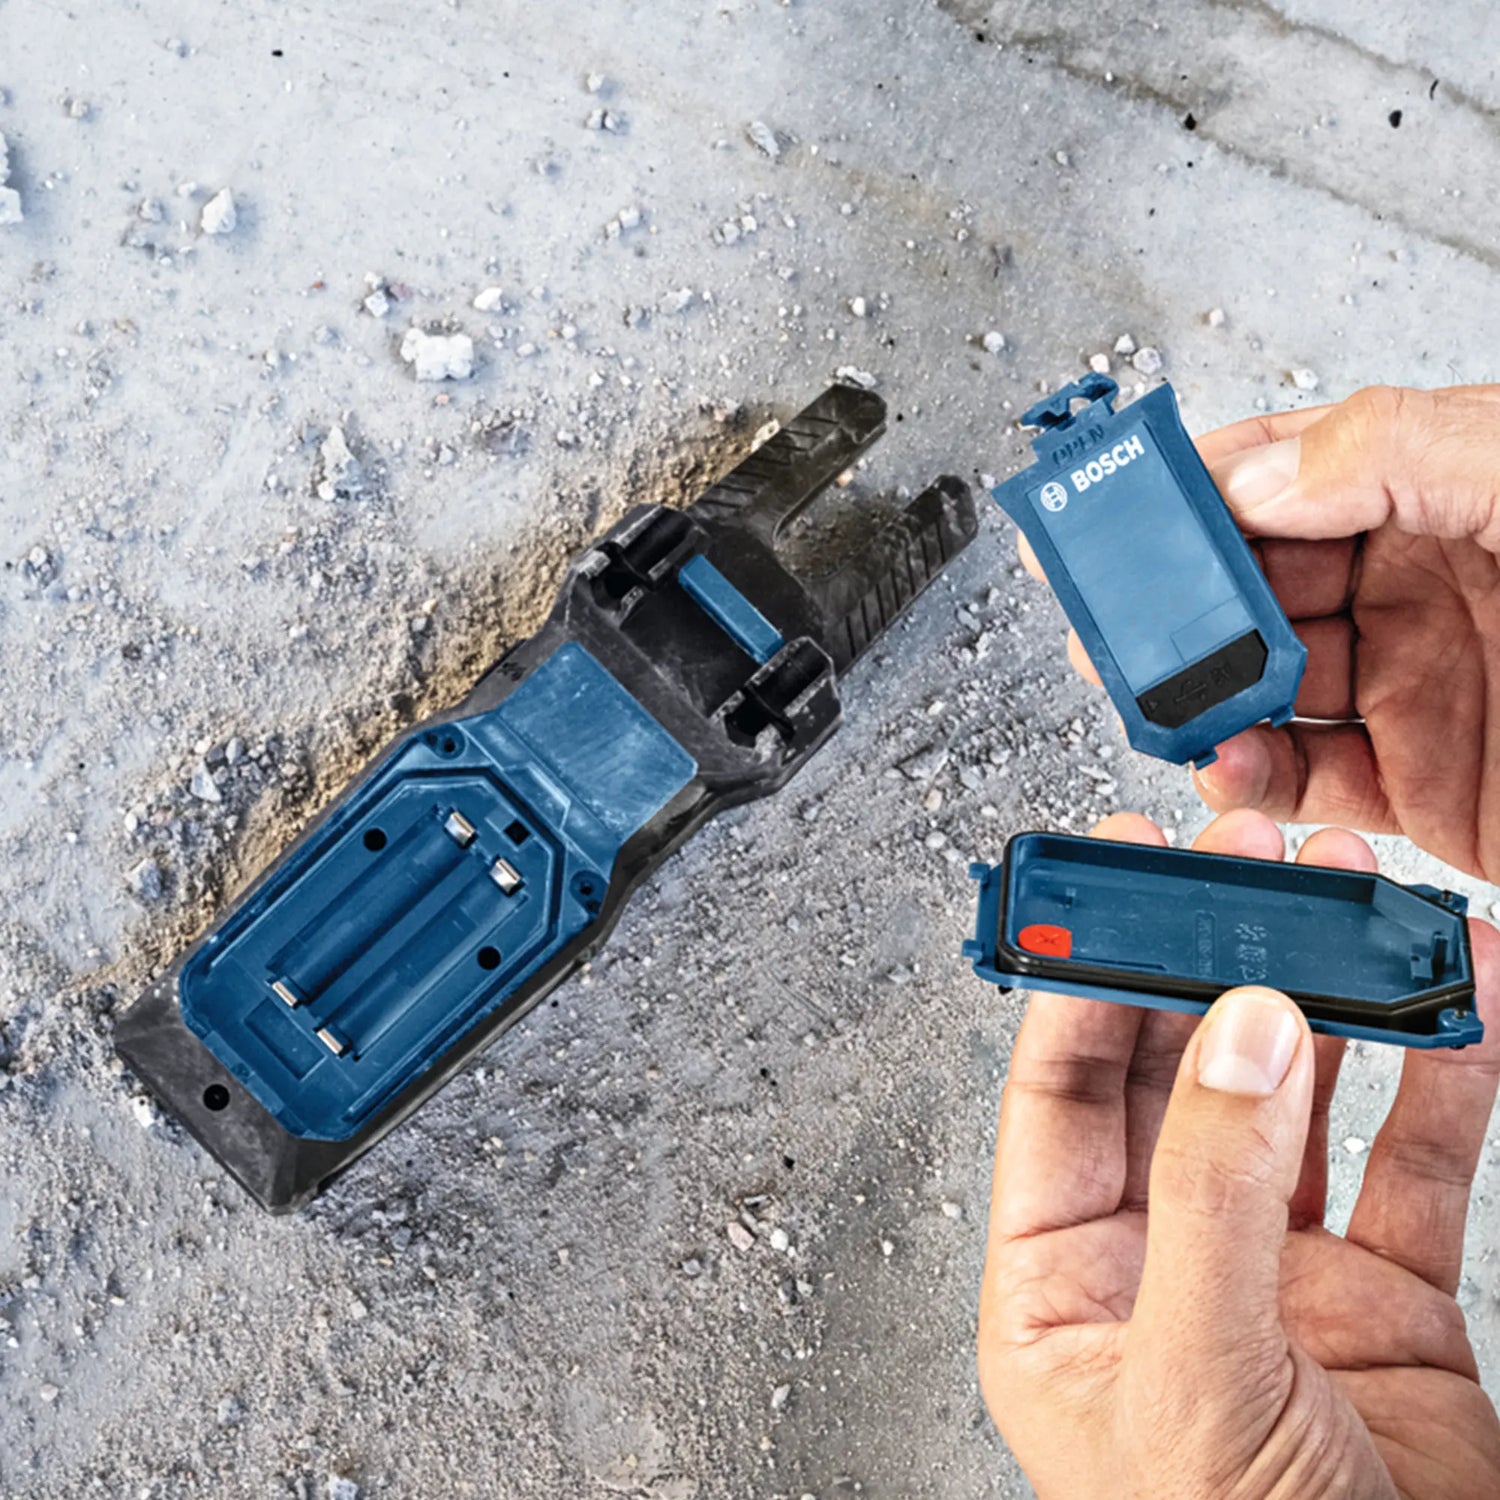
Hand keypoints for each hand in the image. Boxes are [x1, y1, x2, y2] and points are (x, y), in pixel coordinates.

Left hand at [978, 809, 1499, 1499]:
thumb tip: (1236, 1028)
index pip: (1056, 1094)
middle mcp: (1159, 1259)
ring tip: (1345, 899)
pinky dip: (1440, 1079)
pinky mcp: (1384, 1299)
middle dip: (1206, 959)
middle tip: (1237, 865)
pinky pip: (1412, 1164)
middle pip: (1172, 1069)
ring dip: (1323, 998)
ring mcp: (1275, 1273)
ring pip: (1293, 1099)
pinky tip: (1455, 1004)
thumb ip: (1210, 1196)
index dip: (1084, 978)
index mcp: (1061, 1285)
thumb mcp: (1193, 1379)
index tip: (1114, 886)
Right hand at [1023, 384, 1499, 879]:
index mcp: (1438, 492)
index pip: (1289, 472)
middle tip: (1110, 608)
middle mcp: (1417, 587)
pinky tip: (1223, 757)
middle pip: (1253, 583)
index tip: (1124, 501)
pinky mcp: (1419, 786)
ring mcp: (1413, 687)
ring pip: (1259, 683)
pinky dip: (1245, 776)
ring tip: (1150, 691)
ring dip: (1195, 691)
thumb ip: (1397, 450)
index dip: (1200, 486)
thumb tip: (1257, 480)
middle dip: (1174, 598)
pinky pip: (1301, 779)